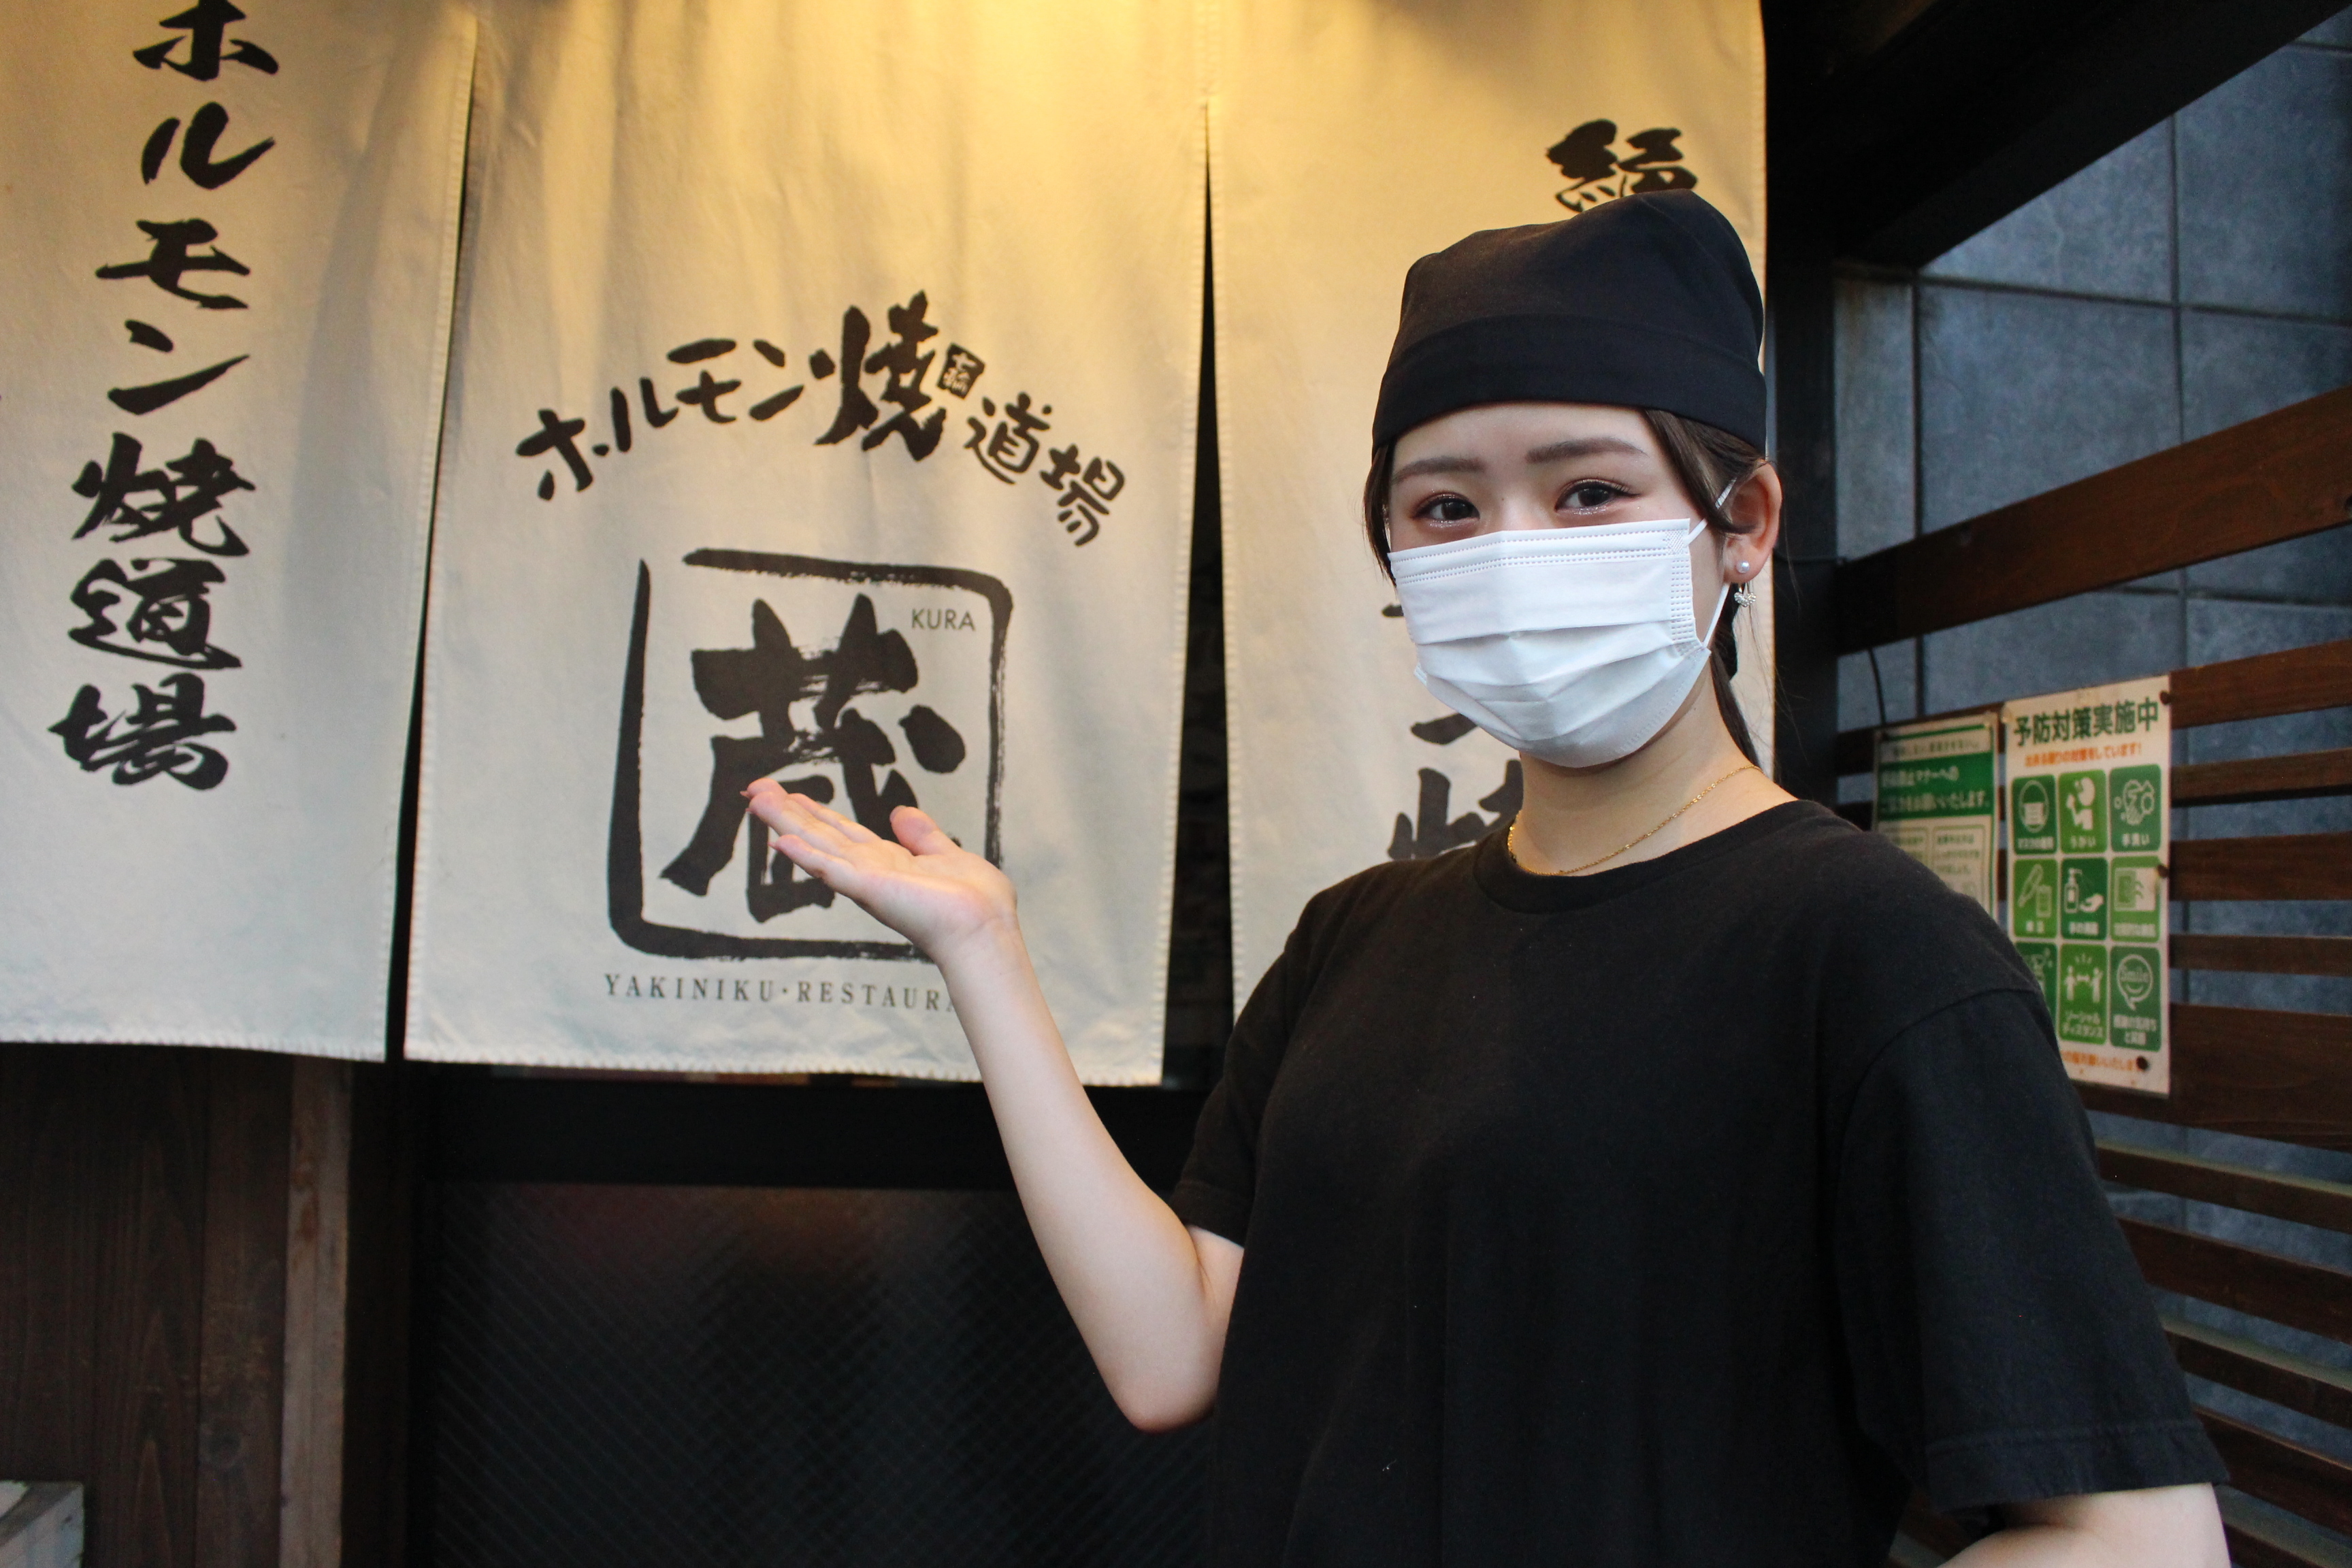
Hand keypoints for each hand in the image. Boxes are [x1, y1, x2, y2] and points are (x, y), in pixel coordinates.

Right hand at [742, 781, 1017, 962]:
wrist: (986, 930)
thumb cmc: (976, 904)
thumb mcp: (948, 855)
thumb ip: (922, 835)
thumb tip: (900, 812)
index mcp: (887, 864)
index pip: (841, 833)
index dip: (814, 812)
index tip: (788, 793)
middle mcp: (869, 872)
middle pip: (820, 835)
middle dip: (787, 811)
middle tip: (753, 788)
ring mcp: (866, 882)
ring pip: (817, 846)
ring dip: (785, 823)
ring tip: (755, 800)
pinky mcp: (870, 889)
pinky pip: (832, 869)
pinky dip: (805, 856)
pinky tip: (779, 842)